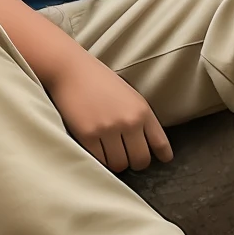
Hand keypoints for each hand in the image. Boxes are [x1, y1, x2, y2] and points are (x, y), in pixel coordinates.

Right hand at [44, 49, 173, 171]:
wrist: (70, 69)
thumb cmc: (98, 81)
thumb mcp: (128, 95)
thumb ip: (139, 118)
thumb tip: (147, 144)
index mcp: (142, 110)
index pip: (160, 143)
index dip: (163, 155)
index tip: (162, 160)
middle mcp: (129, 121)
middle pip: (140, 160)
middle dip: (135, 162)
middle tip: (127, 156)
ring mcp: (108, 129)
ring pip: (119, 165)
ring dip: (114, 162)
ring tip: (108, 151)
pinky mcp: (88, 136)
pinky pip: (99, 161)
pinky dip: (98, 159)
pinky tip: (95, 149)